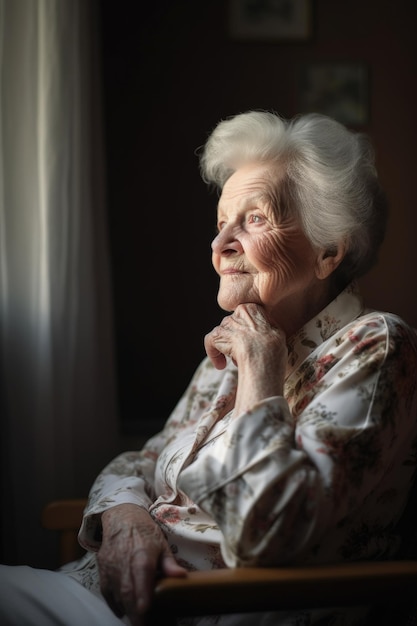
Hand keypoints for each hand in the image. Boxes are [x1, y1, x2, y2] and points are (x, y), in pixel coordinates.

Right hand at [97, 504, 186, 624]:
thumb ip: (169, 563)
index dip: (142, 595)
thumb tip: (181, 576)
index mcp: (142, 554)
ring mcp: (111, 568)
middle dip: (136, 613)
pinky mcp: (102, 572)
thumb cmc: (145, 533)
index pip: (141, 576)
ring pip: (117, 595)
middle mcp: (124, 562)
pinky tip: (125, 610)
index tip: (146, 611)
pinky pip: (108, 593)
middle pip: (127, 592)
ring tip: (139, 620)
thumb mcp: (161, 544)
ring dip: (128, 610)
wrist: (121, 519)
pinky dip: (116, 605)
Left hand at [204, 303, 286, 414]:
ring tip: (235, 361)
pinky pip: (210, 341)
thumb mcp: (277, 332)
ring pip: (223, 333)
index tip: (250, 341)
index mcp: (252, 309)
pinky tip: (221, 364)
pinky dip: (213, 353)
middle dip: (237, 339)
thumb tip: (264, 331)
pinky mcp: (217, 336)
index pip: (245, 316)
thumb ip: (267, 327)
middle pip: (233, 325)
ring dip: (227, 347)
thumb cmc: (274, 347)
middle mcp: (237, 313)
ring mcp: (226, 324)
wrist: (263, 355)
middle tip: (244, 353)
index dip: (247, 330)